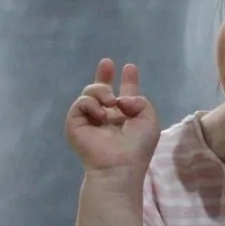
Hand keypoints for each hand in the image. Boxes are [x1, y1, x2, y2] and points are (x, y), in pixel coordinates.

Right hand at [65, 58, 160, 179]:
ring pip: (90, 92)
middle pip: (101, 90)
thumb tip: (119, 99)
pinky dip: (92, 104)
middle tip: (107, 62)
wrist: (119, 163)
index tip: (129, 67)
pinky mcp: (75, 123)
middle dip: (103, 75)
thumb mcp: (149, 120)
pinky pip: (81, 102)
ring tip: (111, 102)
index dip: (128, 81)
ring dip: (102, 91)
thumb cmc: (137, 146)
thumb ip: (140, 101)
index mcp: (126, 116)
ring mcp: (90, 119)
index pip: (125, 95)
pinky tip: (101, 115)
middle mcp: (108, 116)